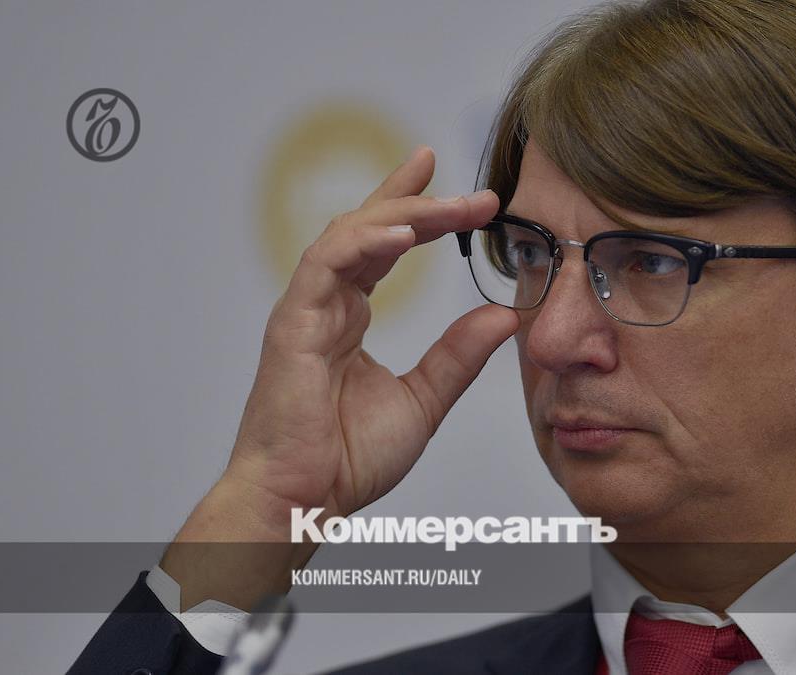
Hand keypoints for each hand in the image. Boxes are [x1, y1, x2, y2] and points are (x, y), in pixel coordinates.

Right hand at [228, 146, 516, 518]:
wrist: (304, 503)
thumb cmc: (347, 458)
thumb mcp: (423, 400)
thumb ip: (458, 356)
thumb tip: (503, 316)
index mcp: (350, 317)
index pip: (383, 245)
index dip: (416, 208)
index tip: (462, 188)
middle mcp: (326, 304)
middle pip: (370, 228)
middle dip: (423, 203)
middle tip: (478, 195)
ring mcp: (306, 310)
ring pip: (350, 236)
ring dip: (403, 214)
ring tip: (453, 207)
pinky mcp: (292, 324)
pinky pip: (326, 265)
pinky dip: (363, 244)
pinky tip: (403, 235)